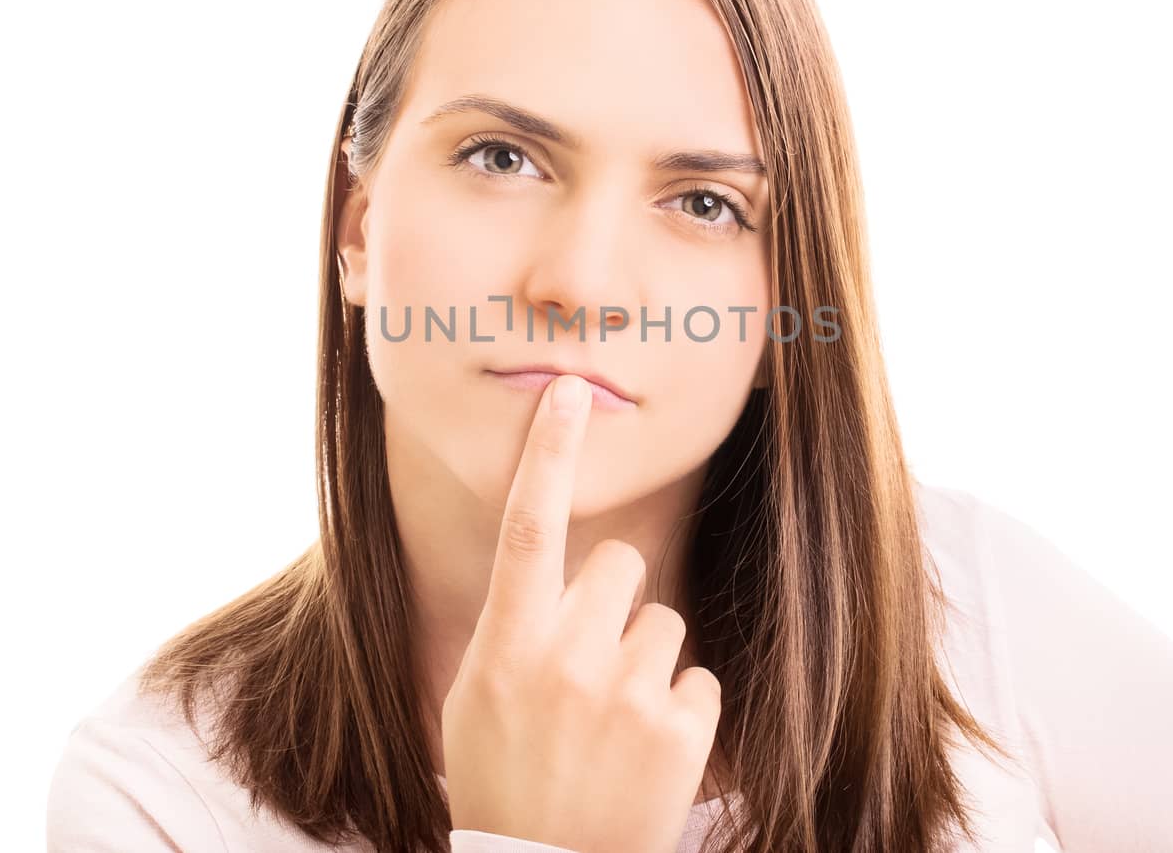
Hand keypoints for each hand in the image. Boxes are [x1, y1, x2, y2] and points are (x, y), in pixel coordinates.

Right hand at [441, 373, 722, 852]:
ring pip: (664, 622)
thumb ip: (513, 630)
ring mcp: (626, 694)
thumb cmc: (503, 781)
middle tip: (591, 667)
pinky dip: (680, 714)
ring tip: (614, 728)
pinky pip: (698, 680)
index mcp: (507, 644)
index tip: (570, 392)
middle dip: (613, 601)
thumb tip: (551, 573)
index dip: (549, 452)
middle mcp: (566, 658)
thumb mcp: (474, 701)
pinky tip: (646, 757)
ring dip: (647, 664)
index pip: (529, 526)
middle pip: (618, 564)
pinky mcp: (679, 731)